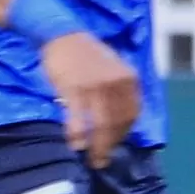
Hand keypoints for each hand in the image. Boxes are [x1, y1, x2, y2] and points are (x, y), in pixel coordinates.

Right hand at [39, 29, 141, 162]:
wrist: (62, 33)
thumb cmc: (86, 54)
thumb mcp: (113, 68)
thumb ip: (119, 91)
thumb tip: (118, 123)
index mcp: (129, 78)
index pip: (132, 113)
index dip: (124, 133)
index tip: (114, 144)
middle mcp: (116, 82)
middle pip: (118, 122)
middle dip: (110, 145)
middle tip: (101, 160)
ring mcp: (96, 85)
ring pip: (101, 124)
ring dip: (97, 146)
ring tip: (91, 158)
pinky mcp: (74, 88)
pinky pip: (78, 118)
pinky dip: (78, 135)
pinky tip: (75, 144)